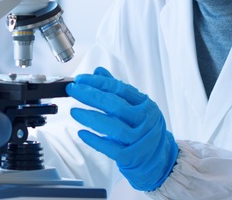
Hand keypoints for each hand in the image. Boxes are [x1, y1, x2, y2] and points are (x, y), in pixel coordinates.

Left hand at [66, 66, 177, 191]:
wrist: (157, 158)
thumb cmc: (142, 129)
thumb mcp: (134, 106)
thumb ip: (116, 89)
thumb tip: (98, 71)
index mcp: (144, 104)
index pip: (120, 89)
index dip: (98, 82)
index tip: (80, 79)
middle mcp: (145, 120)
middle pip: (116, 105)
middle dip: (91, 96)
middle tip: (73, 90)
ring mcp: (140, 139)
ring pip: (114, 128)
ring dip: (91, 118)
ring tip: (74, 112)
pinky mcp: (132, 156)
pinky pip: (112, 149)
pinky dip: (96, 141)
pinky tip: (82, 133)